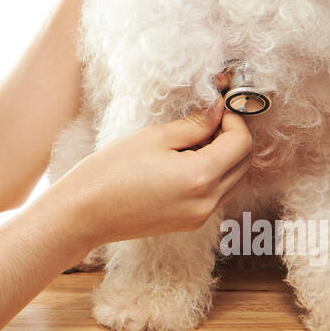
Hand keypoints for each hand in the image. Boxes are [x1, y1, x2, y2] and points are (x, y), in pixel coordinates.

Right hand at [45, 92, 252, 249]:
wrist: (85, 213)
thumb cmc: (111, 171)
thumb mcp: (154, 137)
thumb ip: (194, 124)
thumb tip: (217, 110)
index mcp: (201, 177)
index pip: (242, 143)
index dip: (234, 119)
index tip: (216, 107)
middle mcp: (207, 201)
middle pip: (244, 163)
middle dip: (232, 137)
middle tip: (207, 120)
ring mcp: (200, 216)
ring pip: (233, 180)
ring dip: (224, 156)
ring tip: (191, 141)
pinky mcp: (190, 223)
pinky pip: (216, 194)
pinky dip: (212, 174)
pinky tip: (184, 162)